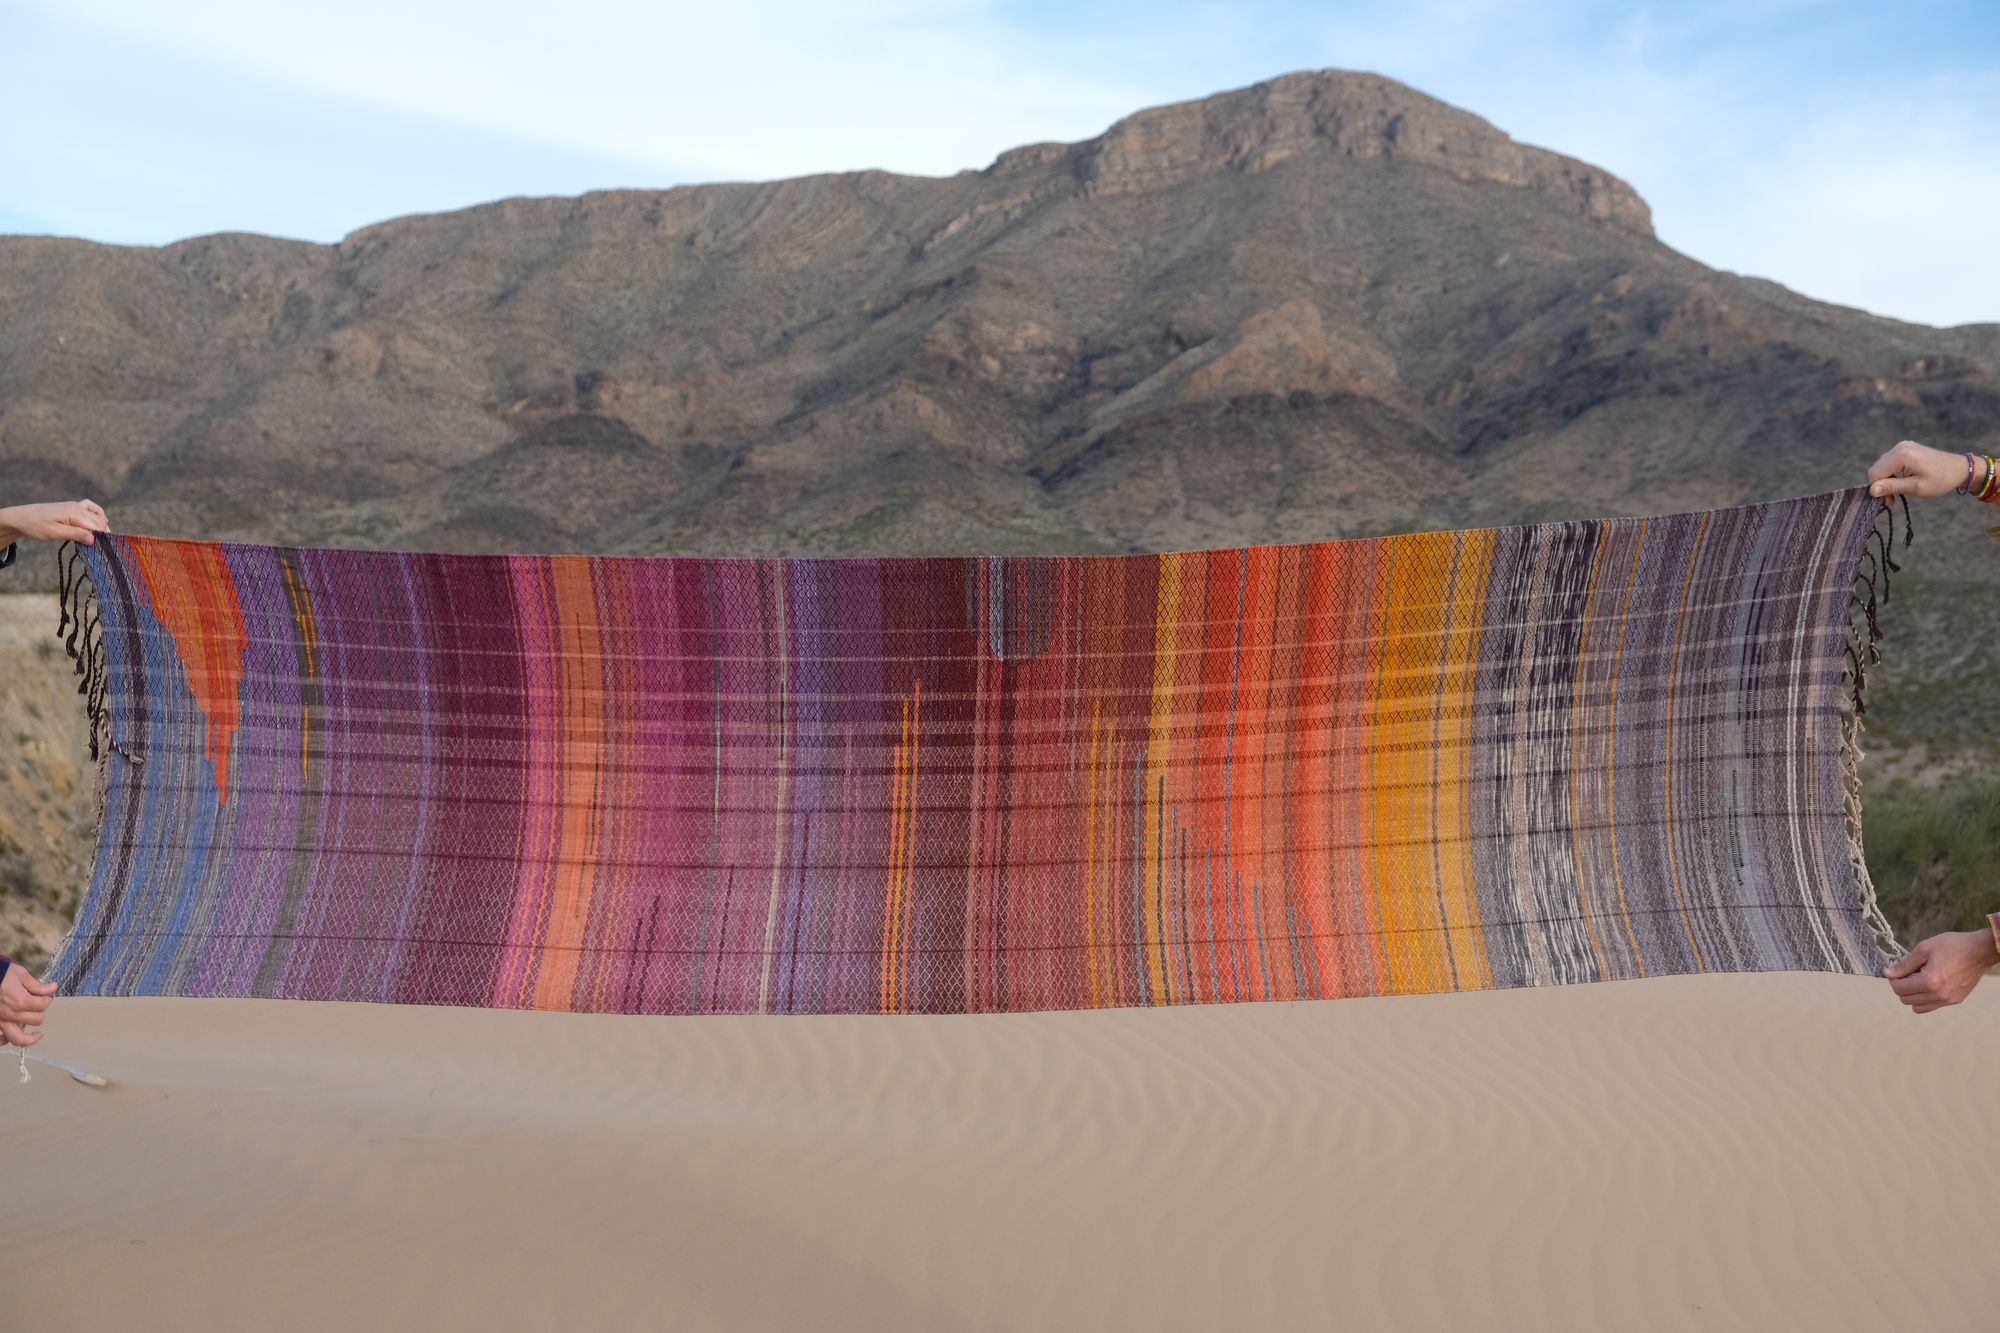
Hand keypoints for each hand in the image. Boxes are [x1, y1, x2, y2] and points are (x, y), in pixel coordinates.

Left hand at [0, 499, 110, 545]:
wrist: (22, 517)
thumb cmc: (36, 526)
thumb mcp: (55, 533)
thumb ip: (75, 534)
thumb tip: (93, 539)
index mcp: (74, 513)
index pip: (96, 526)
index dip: (101, 539)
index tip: (101, 550)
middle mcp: (78, 507)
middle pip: (100, 521)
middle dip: (102, 534)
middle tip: (99, 549)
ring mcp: (76, 505)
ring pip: (97, 515)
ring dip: (101, 526)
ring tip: (98, 539)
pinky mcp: (73, 506)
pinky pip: (91, 507)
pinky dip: (98, 514)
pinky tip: (100, 521)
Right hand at [0, 965, 55, 1045]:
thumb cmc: (0, 973)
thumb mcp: (20, 974)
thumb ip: (37, 985)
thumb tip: (52, 988)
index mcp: (20, 1001)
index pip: (43, 1005)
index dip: (47, 999)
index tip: (46, 994)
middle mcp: (11, 1014)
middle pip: (36, 1020)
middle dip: (40, 1011)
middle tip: (39, 1005)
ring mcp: (1, 1021)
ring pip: (19, 1038)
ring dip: (30, 1038)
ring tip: (37, 1035)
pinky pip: (0, 1039)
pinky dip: (5, 1040)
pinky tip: (11, 1038)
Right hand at [1867, 440, 1970, 499]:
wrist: (1960, 468)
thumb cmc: (1941, 480)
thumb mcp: (1916, 487)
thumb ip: (1892, 487)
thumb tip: (1871, 491)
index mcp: (1902, 456)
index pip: (1875, 473)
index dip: (1878, 489)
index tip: (1890, 501)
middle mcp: (1900, 447)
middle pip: (1877, 468)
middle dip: (1882, 484)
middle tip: (1894, 499)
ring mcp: (1902, 446)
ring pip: (1882, 465)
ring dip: (1887, 479)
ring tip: (1900, 489)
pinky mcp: (1905, 448)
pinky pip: (1890, 461)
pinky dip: (1892, 472)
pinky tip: (1902, 479)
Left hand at [1881, 929, 1997, 1012]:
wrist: (1980, 951)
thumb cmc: (1953, 946)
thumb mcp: (1924, 949)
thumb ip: (1904, 964)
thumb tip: (1887, 974)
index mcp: (1930, 982)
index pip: (1899, 989)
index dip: (1893, 979)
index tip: (1897, 970)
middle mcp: (1939, 995)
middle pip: (1905, 1000)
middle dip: (1902, 987)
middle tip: (1909, 973)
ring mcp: (1948, 1000)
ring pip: (1917, 1007)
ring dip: (1912, 995)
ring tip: (1919, 979)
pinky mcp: (1955, 1000)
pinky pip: (1931, 1006)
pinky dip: (1925, 998)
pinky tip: (1930, 983)